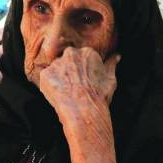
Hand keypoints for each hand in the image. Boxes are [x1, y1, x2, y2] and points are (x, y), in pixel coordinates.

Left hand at [39, 47, 119, 162]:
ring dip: (59, 78)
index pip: (82, 57)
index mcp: (87, 52)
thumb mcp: (110, 78)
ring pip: (56, 69)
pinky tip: (58, 95)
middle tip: (74, 86)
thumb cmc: (99, 95)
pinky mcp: (45, 74)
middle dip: (70, 71)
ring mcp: (57, 63)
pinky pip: (46, 78)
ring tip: (66, 92)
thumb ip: (112, 64)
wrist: (83, 110)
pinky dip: (50, 85)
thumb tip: (117, 56)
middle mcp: (71, 54)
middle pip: (68, 60)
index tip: (85, 80)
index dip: (83, 70)